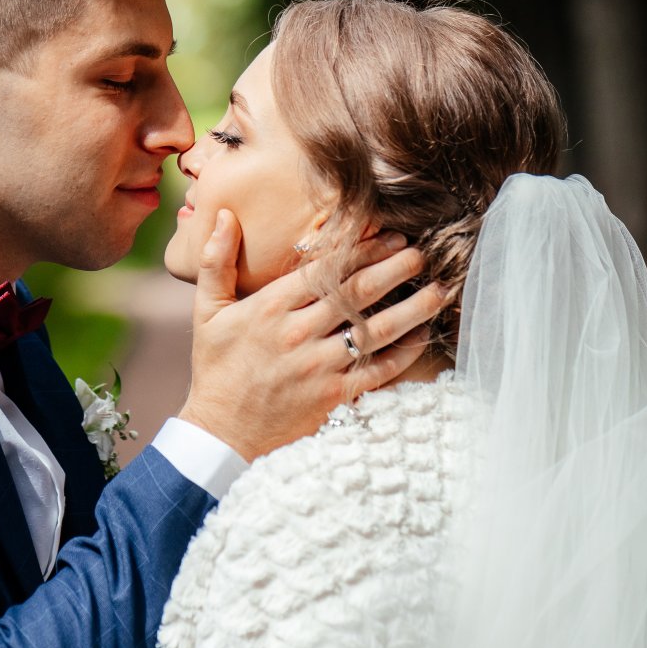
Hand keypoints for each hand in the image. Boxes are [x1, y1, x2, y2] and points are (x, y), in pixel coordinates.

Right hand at [180, 211, 445, 459]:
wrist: (221, 433)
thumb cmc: (216, 369)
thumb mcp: (208, 312)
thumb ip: (216, 261)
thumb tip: (225, 214)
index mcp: (271, 308)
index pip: (326, 269)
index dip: (362, 248)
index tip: (389, 234)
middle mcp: (298, 333)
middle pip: (357, 293)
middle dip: (395, 269)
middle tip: (421, 253)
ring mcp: (318, 367)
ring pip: (376, 330)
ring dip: (412, 308)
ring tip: (438, 290)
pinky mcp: (333, 396)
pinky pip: (378, 370)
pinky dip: (405, 353)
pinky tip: (423, 335)